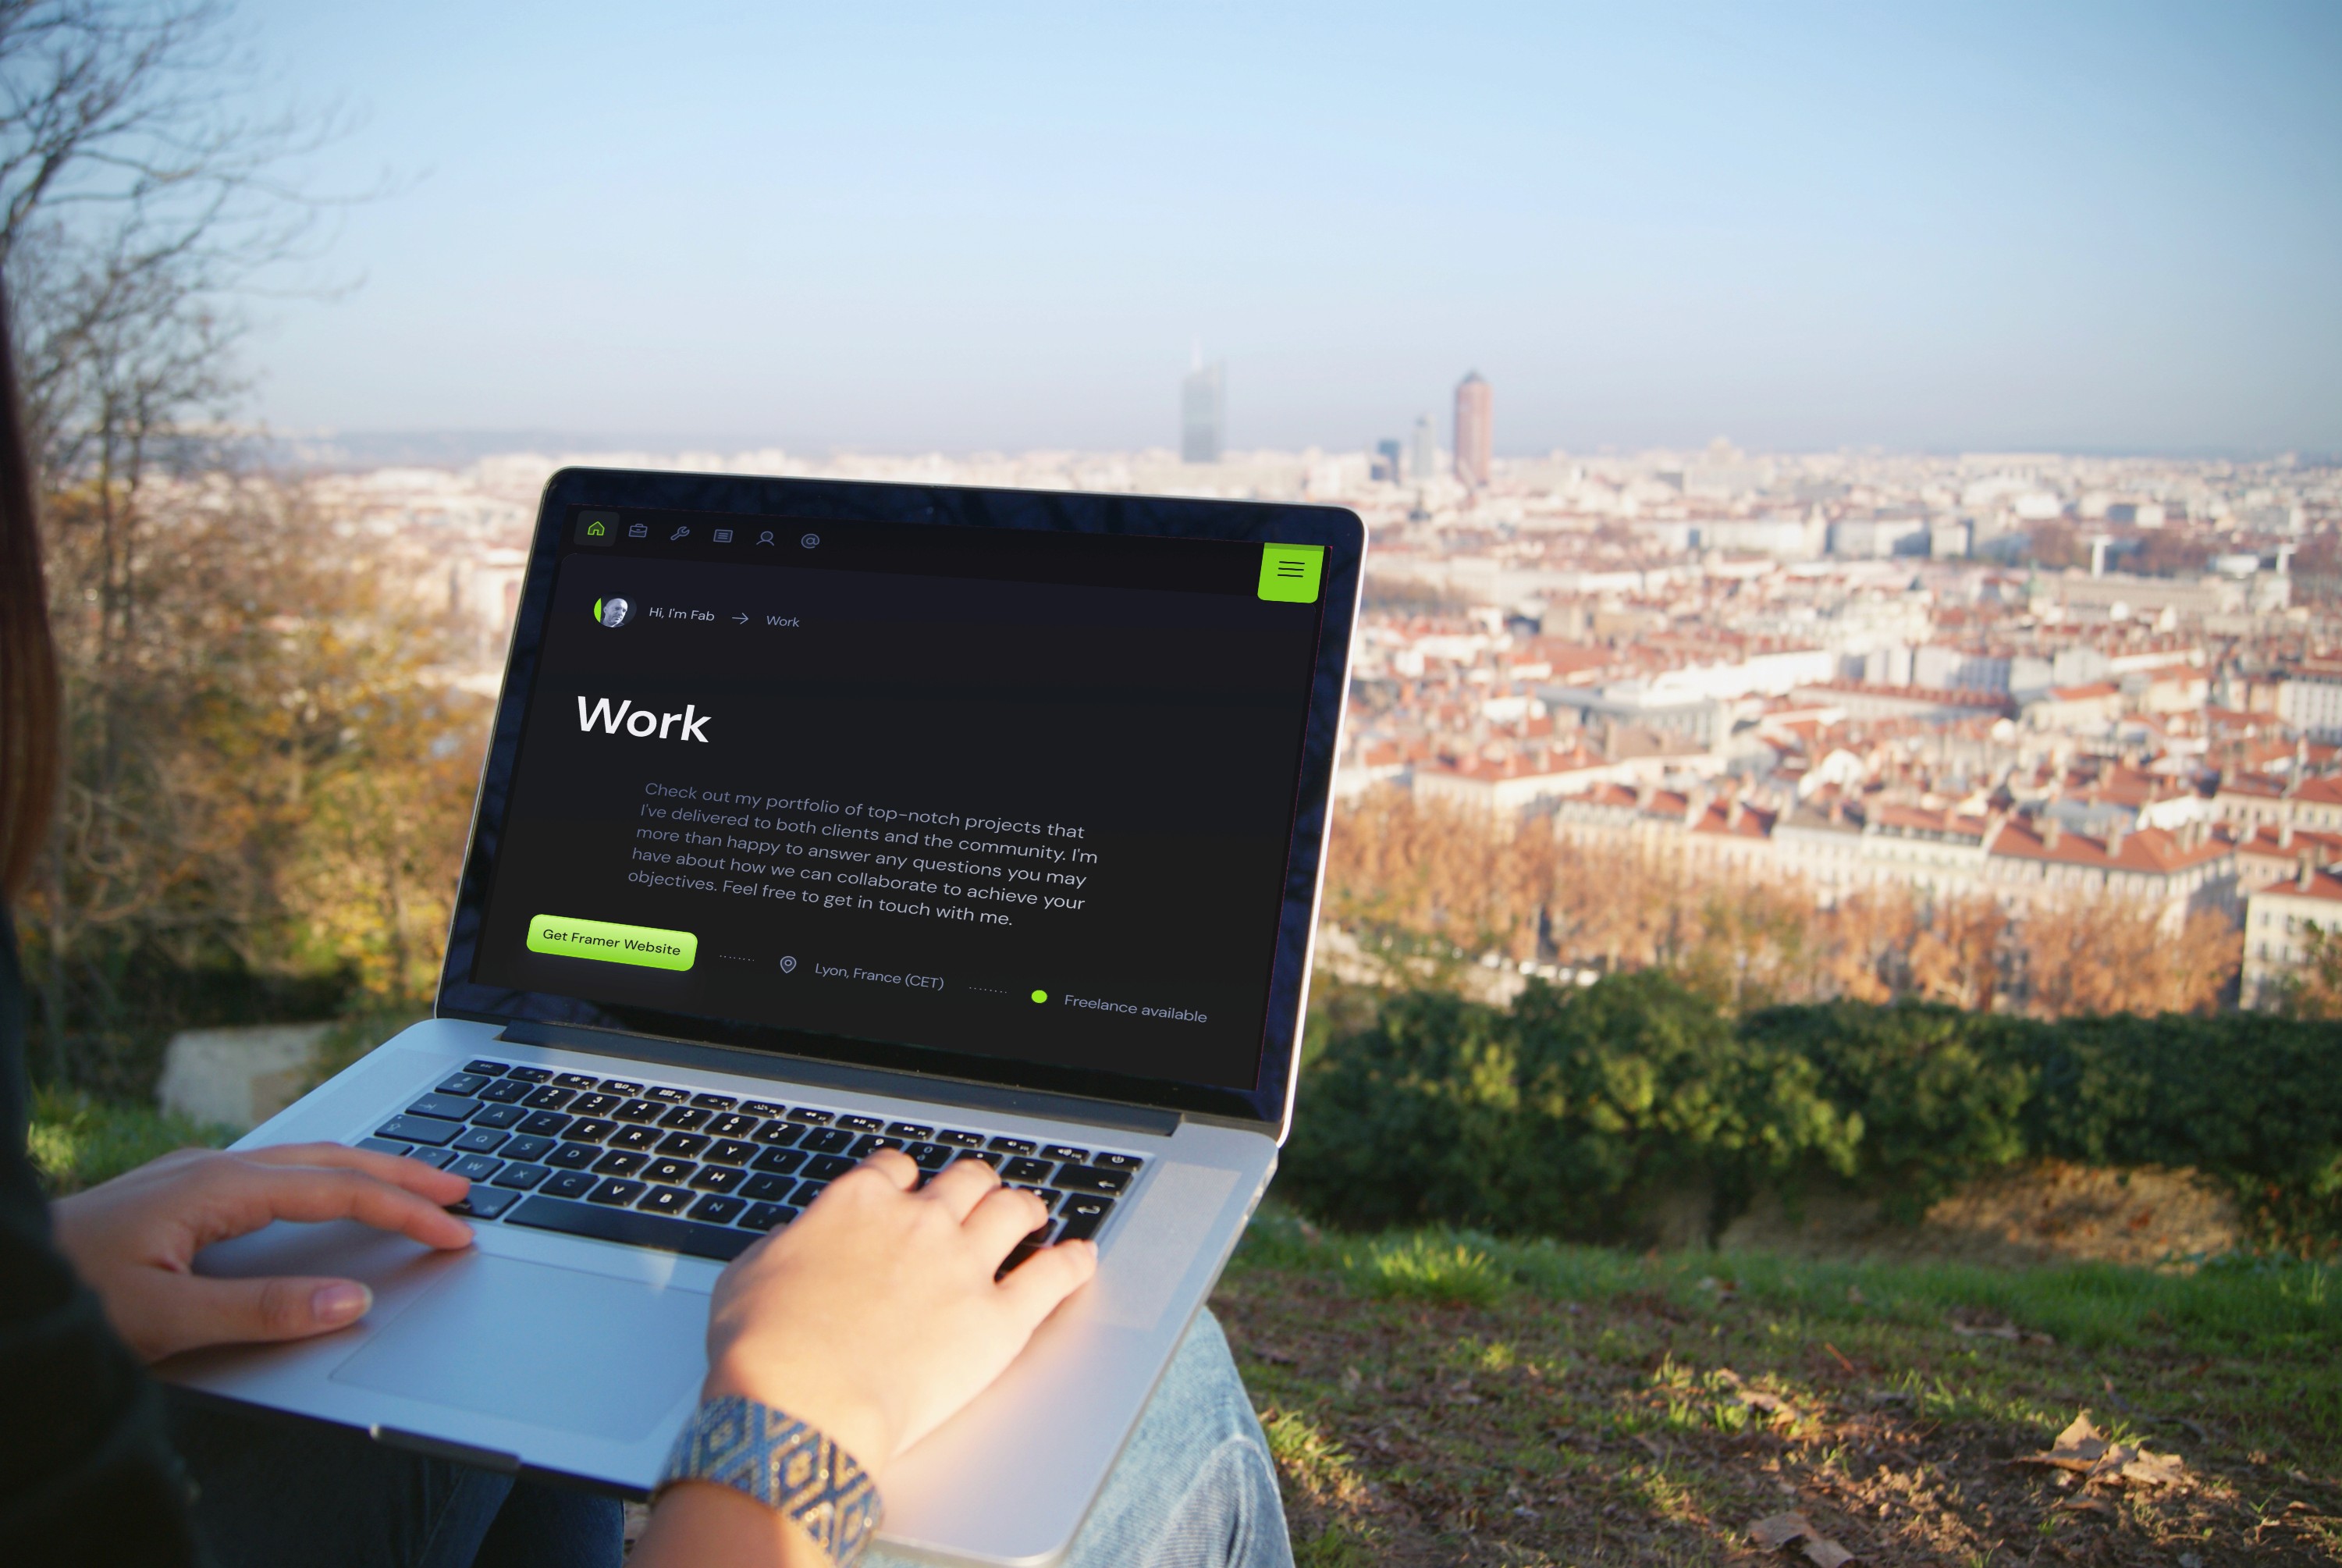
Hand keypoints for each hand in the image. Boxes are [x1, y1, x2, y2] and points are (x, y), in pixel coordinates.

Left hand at [49, 1142, 475, 1361]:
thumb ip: (264, 1310)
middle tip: (464, 1188)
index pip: (338, 1194)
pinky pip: (274, 1172)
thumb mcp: (167, 1319)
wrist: (1, 1272)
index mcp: (217, 1188)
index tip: (455, 1234)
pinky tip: (327, 1194)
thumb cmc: (66, 1295)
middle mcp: (210, 1170)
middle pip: (331, 1160)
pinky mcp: (178, 1193)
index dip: (404, 1213)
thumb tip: (353, 1300)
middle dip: (404, 1172)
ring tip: (415, 1184)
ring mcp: (192, 1176)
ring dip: (366, 1172)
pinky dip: (325, 1179)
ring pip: (303, 1161)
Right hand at [636, 1152, 1095, 1565]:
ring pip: (1014, 1210)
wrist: (800, 1405)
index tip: (908, 1191)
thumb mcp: (748, 1274)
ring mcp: (963, 1266)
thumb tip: (798, 1245)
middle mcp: (919, 1222)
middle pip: (965, 1180)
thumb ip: (787, 1246)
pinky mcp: (998, 1319)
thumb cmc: (762, 1349)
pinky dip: (1073, 1263)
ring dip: (1026, 1208)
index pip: (895, 1170)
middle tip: (978, 1199)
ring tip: (1034, 1214)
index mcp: (858, 1204)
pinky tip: (1082, 1258)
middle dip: (973, 1186)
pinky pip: (1053, 1276)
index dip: (904, 1181)